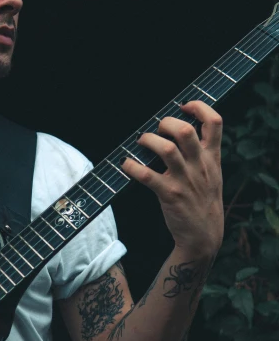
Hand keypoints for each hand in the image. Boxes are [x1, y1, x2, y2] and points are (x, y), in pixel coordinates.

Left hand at [121, 100, 223, 256]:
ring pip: (166, 149)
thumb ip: (202, 153)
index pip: (215, 122)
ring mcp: (184, 180)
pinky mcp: (169, 195)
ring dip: (148, 140)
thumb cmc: (203, 201)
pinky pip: (147, 176)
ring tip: (141, 142)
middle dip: (166, 122)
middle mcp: (199, 165)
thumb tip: (182, 130)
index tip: (184, 105)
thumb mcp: (212, 174)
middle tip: (157, 128)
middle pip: (186, 130)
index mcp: (211, 158)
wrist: (204, 235)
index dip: (199, 107)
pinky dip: (132, 166)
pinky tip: (126, 164)